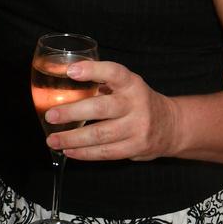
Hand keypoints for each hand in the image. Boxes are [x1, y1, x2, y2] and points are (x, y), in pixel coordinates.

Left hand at [44, 60, 177, 161]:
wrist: (171, 126)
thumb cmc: (137, 101)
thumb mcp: (126, 86)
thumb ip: (101, 83)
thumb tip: (61, 80)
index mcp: (131, 83)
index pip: (113, 72)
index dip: (93, 70)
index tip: (71, 71)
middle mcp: (136, 104)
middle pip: (101, 108)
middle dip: (72, 112)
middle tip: (51, 115)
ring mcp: (138, 128)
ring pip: (100, 135)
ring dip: (73, 138)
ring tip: (53, 139)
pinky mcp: (136, 148)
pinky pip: (106, 152)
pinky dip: (84, 153)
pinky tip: (68, 151)